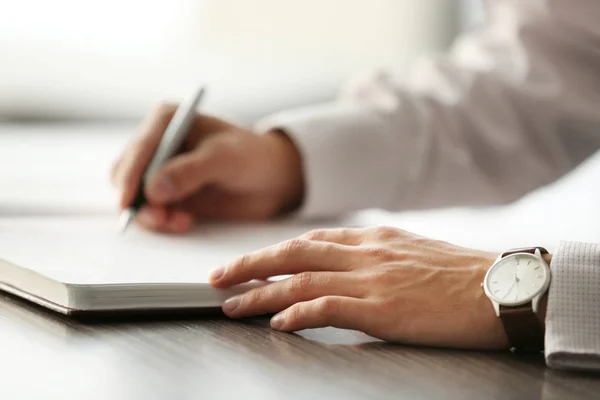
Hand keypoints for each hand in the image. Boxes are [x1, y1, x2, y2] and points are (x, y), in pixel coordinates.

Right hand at [111, 103, 303, 232]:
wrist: (271, 179)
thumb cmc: (251, 156)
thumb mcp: (224, 159)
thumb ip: (189, 172)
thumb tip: (153, 189)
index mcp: (166, 121)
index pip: (139, 149)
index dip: (130, 176)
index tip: (128, 202)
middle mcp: (156, 143)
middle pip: (127, 174)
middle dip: (138, 200)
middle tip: (160, 219)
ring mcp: (159, 170)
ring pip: (135, 196)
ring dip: (151, 214)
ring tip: (179, 222)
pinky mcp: (167, 194)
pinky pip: (151, 211)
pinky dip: (161, 221)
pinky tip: (184, 222)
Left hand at [209, 226, 512, 349]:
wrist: (504, 288)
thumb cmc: (464, 274)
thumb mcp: (414, 250)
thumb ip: (377, 254)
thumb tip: (346, 266)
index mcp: (373, 238)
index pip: (310, 241)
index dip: (272, 252)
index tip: (249, 262)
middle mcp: (366, 253)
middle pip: (293, 253)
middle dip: (250, 265)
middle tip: (218, 276)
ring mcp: (372, 280)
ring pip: (300, 280)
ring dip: (260, 293)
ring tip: (231, 304)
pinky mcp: (382, 309)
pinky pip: (327, 307)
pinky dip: (296, 313)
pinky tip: (277, 323)